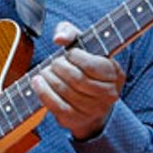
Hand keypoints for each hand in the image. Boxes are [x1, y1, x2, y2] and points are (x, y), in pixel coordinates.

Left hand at [31, 21, 124, 139]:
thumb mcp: (82, 45)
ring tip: (45, 71)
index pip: (93, 66)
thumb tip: (59, 38)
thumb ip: (70, 32)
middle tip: (55, 62)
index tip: (69, 54)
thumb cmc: (84, 66)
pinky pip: (57, 106)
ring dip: (50, 78)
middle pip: (77, 79)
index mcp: (115, 74)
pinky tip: (37, 81)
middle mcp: (109, 94)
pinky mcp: (76, 120)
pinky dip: (43, 92)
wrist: (88, 102)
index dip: (75, 57)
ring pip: (66, 91)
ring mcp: (93, 110)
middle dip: (60, 67)